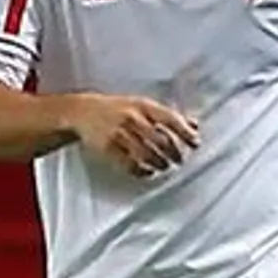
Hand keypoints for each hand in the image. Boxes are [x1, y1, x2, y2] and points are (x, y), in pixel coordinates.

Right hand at [64, 94, 200, 176]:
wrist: (82, 111)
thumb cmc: (116, 108)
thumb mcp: (141, 105)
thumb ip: (167, 115)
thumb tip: (194, 124)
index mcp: (143, 106)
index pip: (170, 118)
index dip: (185, 132)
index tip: (195, 143)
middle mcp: (132, 118)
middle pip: (161, 140)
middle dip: (174, 153)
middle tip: (179, 160)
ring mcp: (119, 133)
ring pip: (147, 154)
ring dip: (160, 164)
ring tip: (164, 166)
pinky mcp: (107, 148)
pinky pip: (129, 164)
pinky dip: (141, 171)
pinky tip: (147, 172)